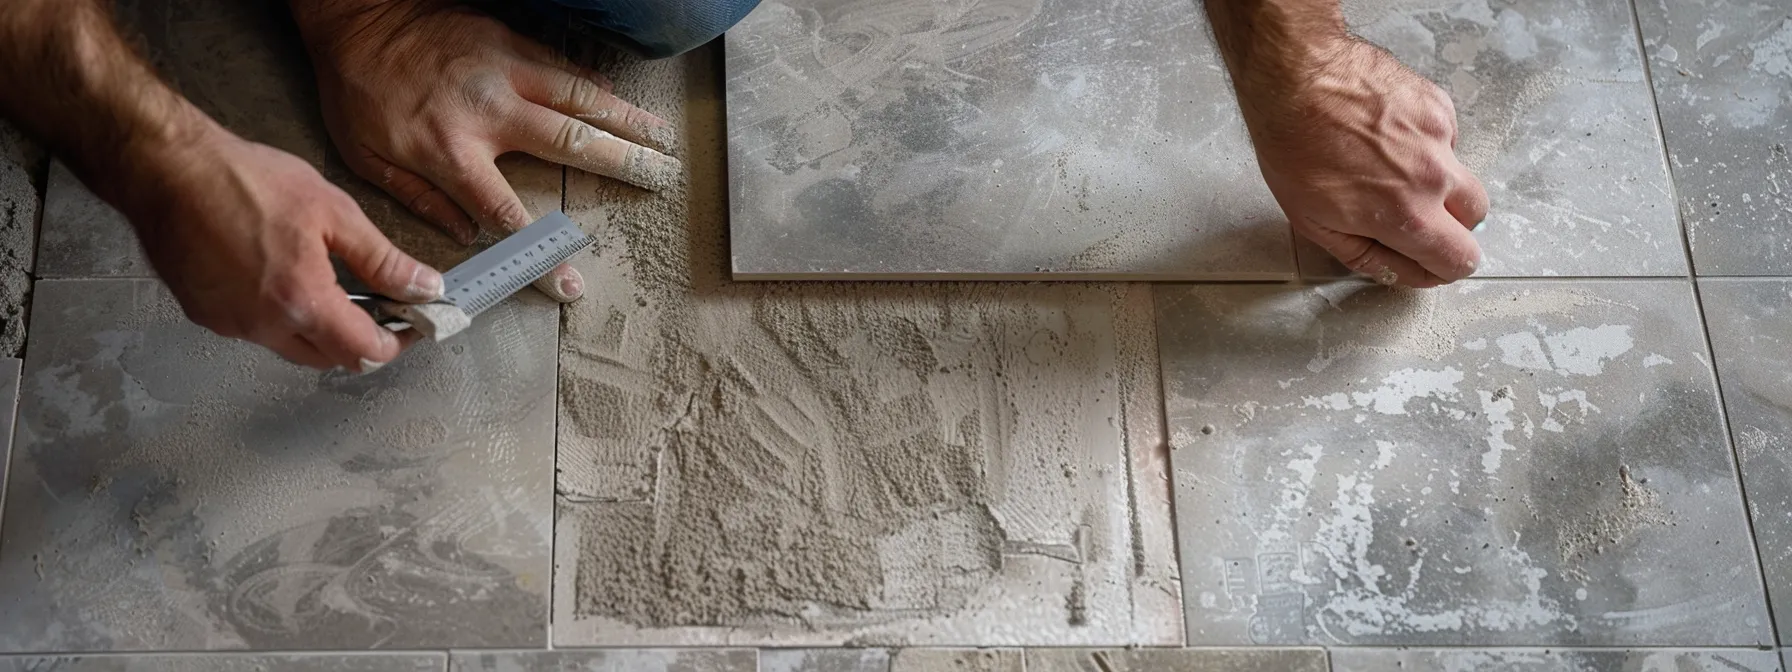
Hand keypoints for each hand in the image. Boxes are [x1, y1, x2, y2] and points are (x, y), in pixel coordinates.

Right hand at [121, 122, 441, 370]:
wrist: (165, 169)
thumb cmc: (242, 180)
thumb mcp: (332, 212)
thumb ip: (382, 259)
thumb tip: (424, 286)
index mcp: (302, 302)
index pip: (364, 351)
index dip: (396, 343)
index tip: (411, 325)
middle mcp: (263, 325)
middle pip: (329, 358)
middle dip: (358, 339)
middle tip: (377, 304)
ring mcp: (229, 324)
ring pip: (290, 347)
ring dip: (317, 329)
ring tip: (326, 283)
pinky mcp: (204, 314)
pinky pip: (255, 330)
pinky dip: (278, 316)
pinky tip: (280, 276)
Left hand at [292, 0, 681, 301]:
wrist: (357, 12)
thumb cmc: (357, 87)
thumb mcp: (366, 157)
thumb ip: (417, 199)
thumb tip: (464, 236)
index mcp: (453, 152)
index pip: (508, 216)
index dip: (543, 255)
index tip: (571, 283)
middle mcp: (491, 112)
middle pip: (571, 146)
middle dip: (624, 164)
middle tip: (662, 177)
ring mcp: (506, 71)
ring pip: (580, 98)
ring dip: (626, 120)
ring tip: (662, 137)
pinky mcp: (509, 41)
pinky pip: (563, 64)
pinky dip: (594, 84)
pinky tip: (617, 98)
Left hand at [1241, 39, 1487, 287]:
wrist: (1294, 77)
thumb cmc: (1293, 147)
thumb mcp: (1315, 223)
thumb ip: (1367, 257)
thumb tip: (1401, 273)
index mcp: (1405, 214)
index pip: (1459, 260)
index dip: (1442, 268)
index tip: (1426, 261)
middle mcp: (1433, 176)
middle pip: (1474, 218)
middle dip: (1448, 224)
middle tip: (1408, 214)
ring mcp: (1440, 135)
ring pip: (1461, 175)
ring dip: (1437, 183)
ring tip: (1388, 170)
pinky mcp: (1438, 104)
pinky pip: (1445, 138)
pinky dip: (1423, 144)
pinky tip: (1386, 136)